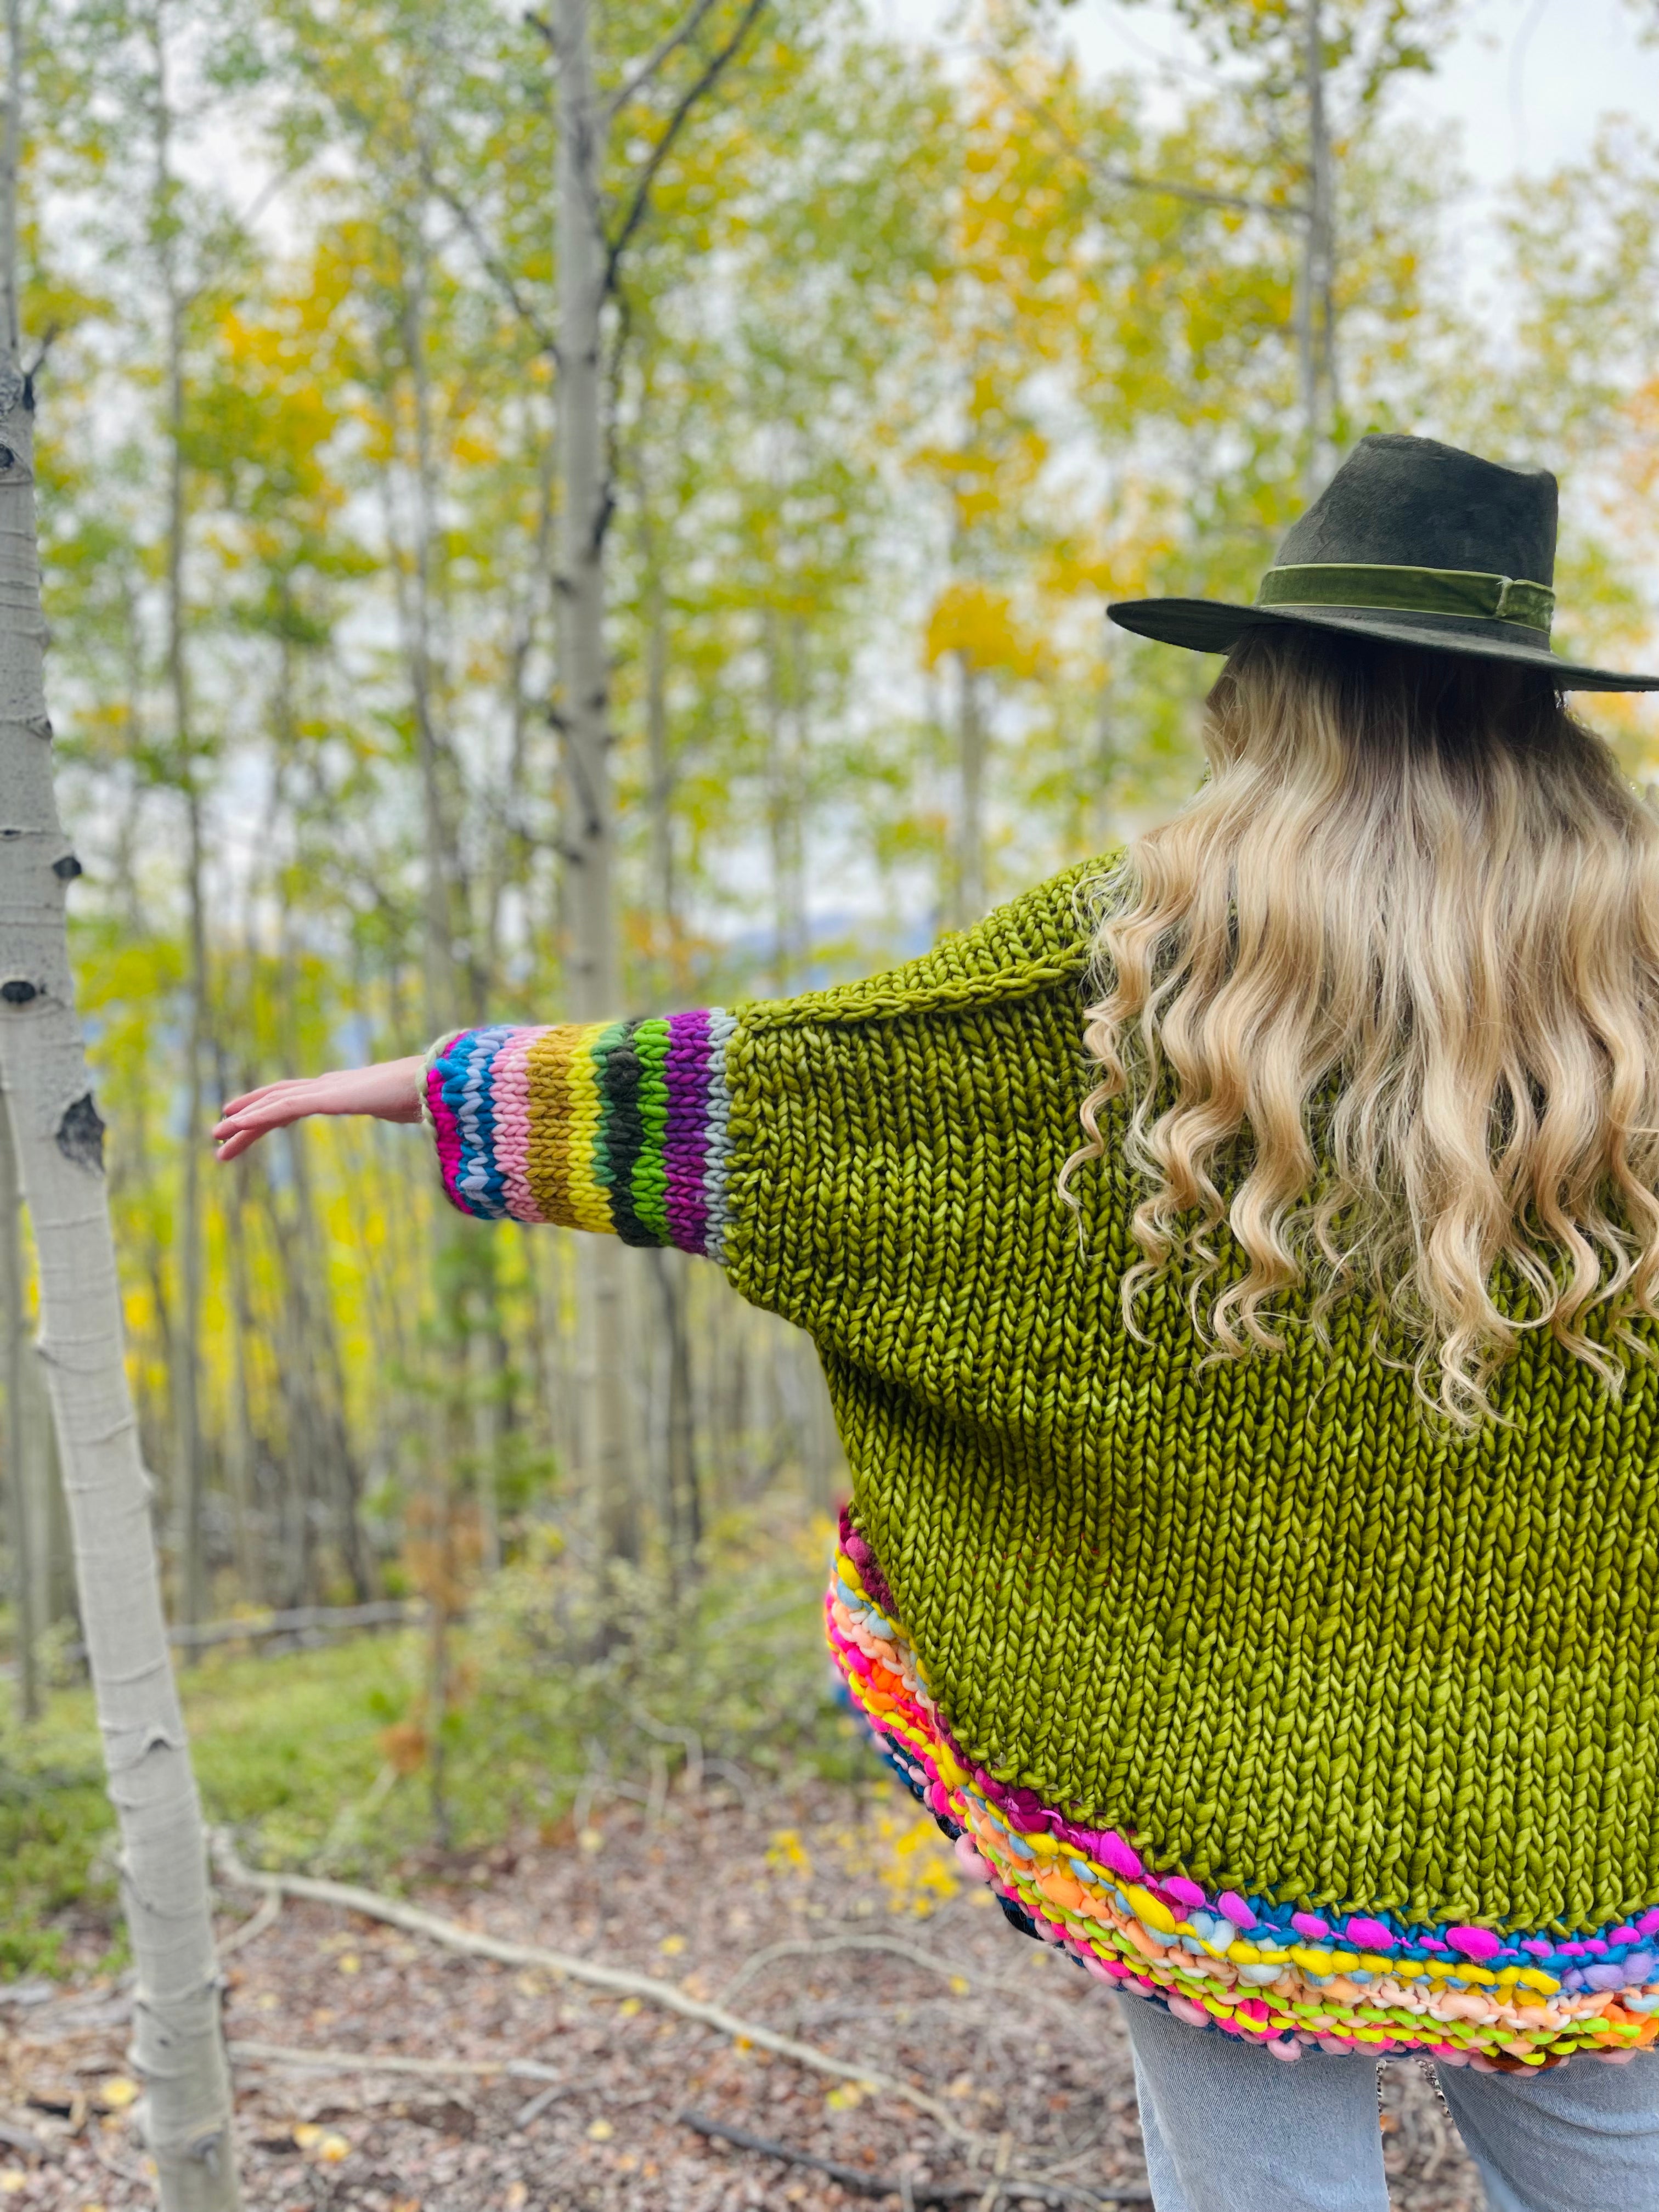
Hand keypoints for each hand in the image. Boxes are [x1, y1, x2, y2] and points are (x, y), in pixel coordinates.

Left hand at [213, 1055, 427, 1161]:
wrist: (436, 1083)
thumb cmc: (426, 1095)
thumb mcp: (404, 1108)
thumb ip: (396, 1109)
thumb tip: (412, 1112)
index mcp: (342, 1090)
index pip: (295, 1100)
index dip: (266, 1109)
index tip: (244, 1123)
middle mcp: (328, 1086)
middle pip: (276, 1101)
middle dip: (246, 1118)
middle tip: (217, 1136)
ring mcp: (326, 1089)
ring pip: (273, 1104)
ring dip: (243, 1120)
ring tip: (216, 1135)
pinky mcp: (328, 1097)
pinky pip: (285, 1108)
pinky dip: (258, 1116)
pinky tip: (237, 1124)